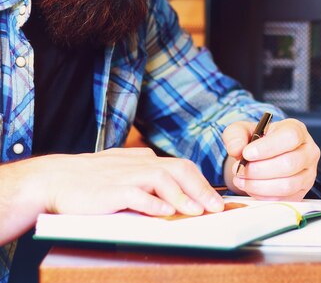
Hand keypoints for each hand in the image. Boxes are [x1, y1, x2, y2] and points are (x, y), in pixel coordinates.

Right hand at [0, 147, 224, 244]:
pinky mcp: (110, 190)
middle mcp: (139, 163)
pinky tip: (166, 213)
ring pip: (163, 179)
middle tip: (216, 207)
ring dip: (183, 196)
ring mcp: (125, 175)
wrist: (52, 180)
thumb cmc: (88, 179)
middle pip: (179, 170)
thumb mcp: (122, 169)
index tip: (215, 200)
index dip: (202, 183)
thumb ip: (145, 172)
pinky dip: (154, 203)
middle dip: (201, 189)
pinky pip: (137, 195)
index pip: (182, 167)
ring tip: (197, 212)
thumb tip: (169, 181)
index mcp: (144, 159)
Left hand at [222, 118, 320, 200]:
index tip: (247, 153)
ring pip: (287, 185)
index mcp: (297, 130)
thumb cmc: (257, 141)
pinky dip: (263, 196)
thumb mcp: (242, 130)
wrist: (263, 157)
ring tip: (241, 179)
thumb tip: (237, 149)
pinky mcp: (301, 192)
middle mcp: (308, 151)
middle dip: (259, 170)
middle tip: (240, 169)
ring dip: (259, 185)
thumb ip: (236, 135)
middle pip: (289, 164)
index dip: (268, 147)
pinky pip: (283, 199)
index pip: (290, 137)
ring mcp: (308, 174)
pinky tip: (251, 187)